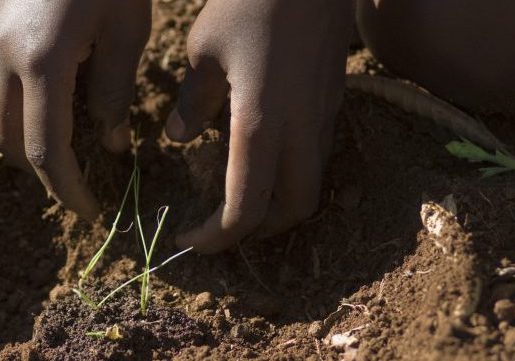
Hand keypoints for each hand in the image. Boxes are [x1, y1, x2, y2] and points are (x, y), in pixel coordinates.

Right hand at [0, 0, 149, 220]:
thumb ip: (114, 96)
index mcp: (41, 62)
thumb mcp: (128, 34)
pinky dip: (19, 109)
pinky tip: (56, 100)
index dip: (66, 189)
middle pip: (7, 141)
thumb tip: (108, 144)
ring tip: (71, 141)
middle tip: (82, 176)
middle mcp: (1, 55)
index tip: (90, 211)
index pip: (45, 151)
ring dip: (26, 140)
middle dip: (42, 169)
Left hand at [168, 0, 351, 252]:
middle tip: (217, 229)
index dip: (216, 237)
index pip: (244, 209)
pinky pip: (316, 159)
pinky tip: (260, 157)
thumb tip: (182, 139)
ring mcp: (323, 119)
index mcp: (260, 125)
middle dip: (255, 232)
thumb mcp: (203, 50)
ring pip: (310, 188)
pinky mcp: (332, 103)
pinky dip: (289, 177)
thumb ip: (192, 102)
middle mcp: (300, 132)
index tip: (185, 240)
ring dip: (275, 207)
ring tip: (237, 201)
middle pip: (291, 212)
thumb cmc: (248, 4)